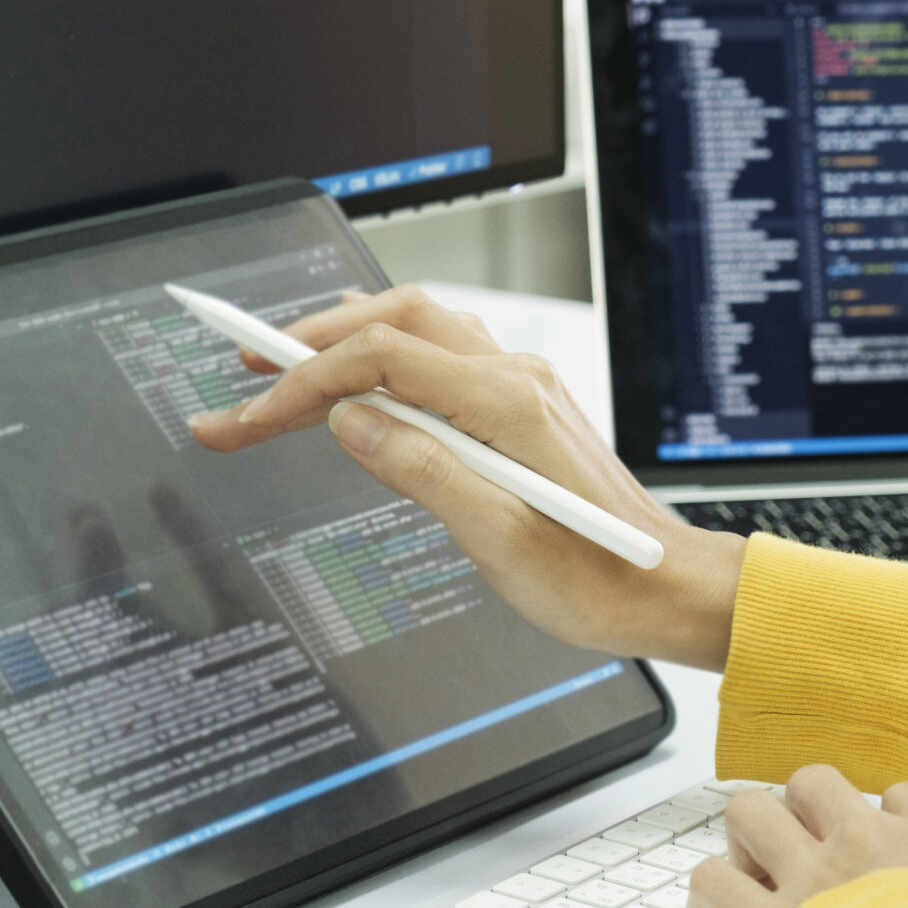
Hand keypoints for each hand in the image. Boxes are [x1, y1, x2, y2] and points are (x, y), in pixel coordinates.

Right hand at [187, 286, 747, 669]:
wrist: (663, 588)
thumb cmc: (596, 579)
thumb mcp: (499, 541)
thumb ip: (422, 471)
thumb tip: (349, 421)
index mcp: (508, 403)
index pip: (381, 359)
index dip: (303, 380)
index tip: (248, 414)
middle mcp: (516, 378)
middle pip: (395, 320)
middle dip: (311, 340)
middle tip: (244, 367)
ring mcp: (521, 387)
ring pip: (419, 328)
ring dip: (347, 339)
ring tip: (283, 363)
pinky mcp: (521, 408)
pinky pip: (442, 355)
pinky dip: (386, 357)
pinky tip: (357, 377)